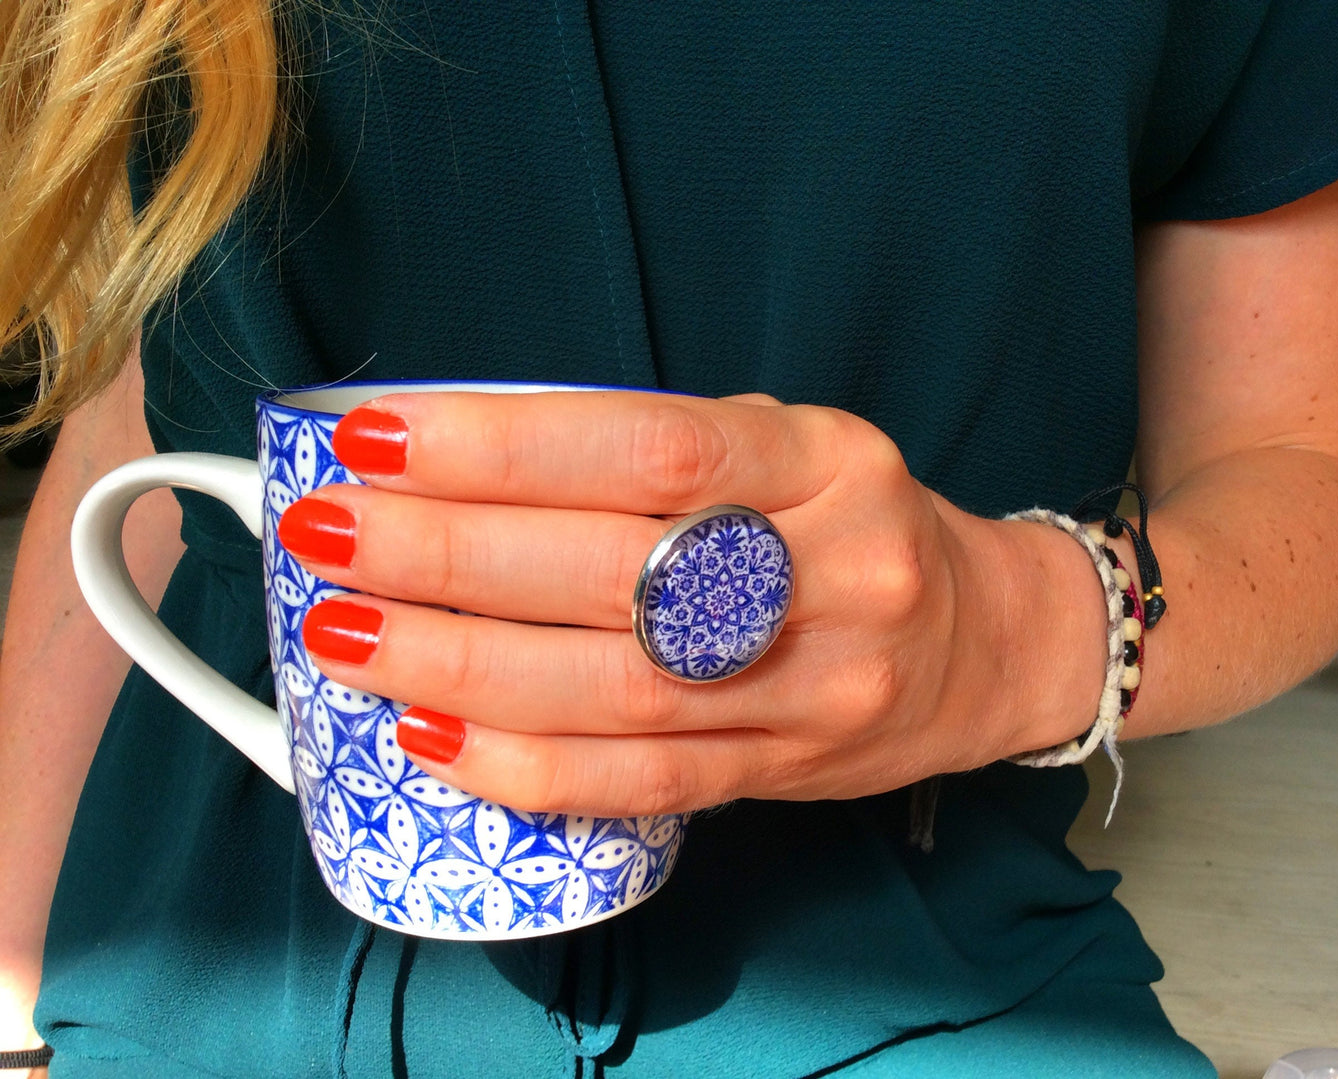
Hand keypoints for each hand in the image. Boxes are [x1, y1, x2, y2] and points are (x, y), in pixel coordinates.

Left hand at [278, 390, 1088, 815]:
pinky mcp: (787, 770)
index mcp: (825, 460)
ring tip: (346, 634)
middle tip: (328, 536)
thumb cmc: (854, 526)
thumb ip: (653, 457)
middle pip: (619, 572)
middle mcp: (833, 570)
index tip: (380, 439)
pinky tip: (430, 730)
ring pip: (618, 688)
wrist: (984, 643)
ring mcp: (816, 684)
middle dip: (449, 555)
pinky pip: (645, 779)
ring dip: (460, 664)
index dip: (505, 447)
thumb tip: (458, 467)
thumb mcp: (787, 449)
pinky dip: (524, 762)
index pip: (652, 448)